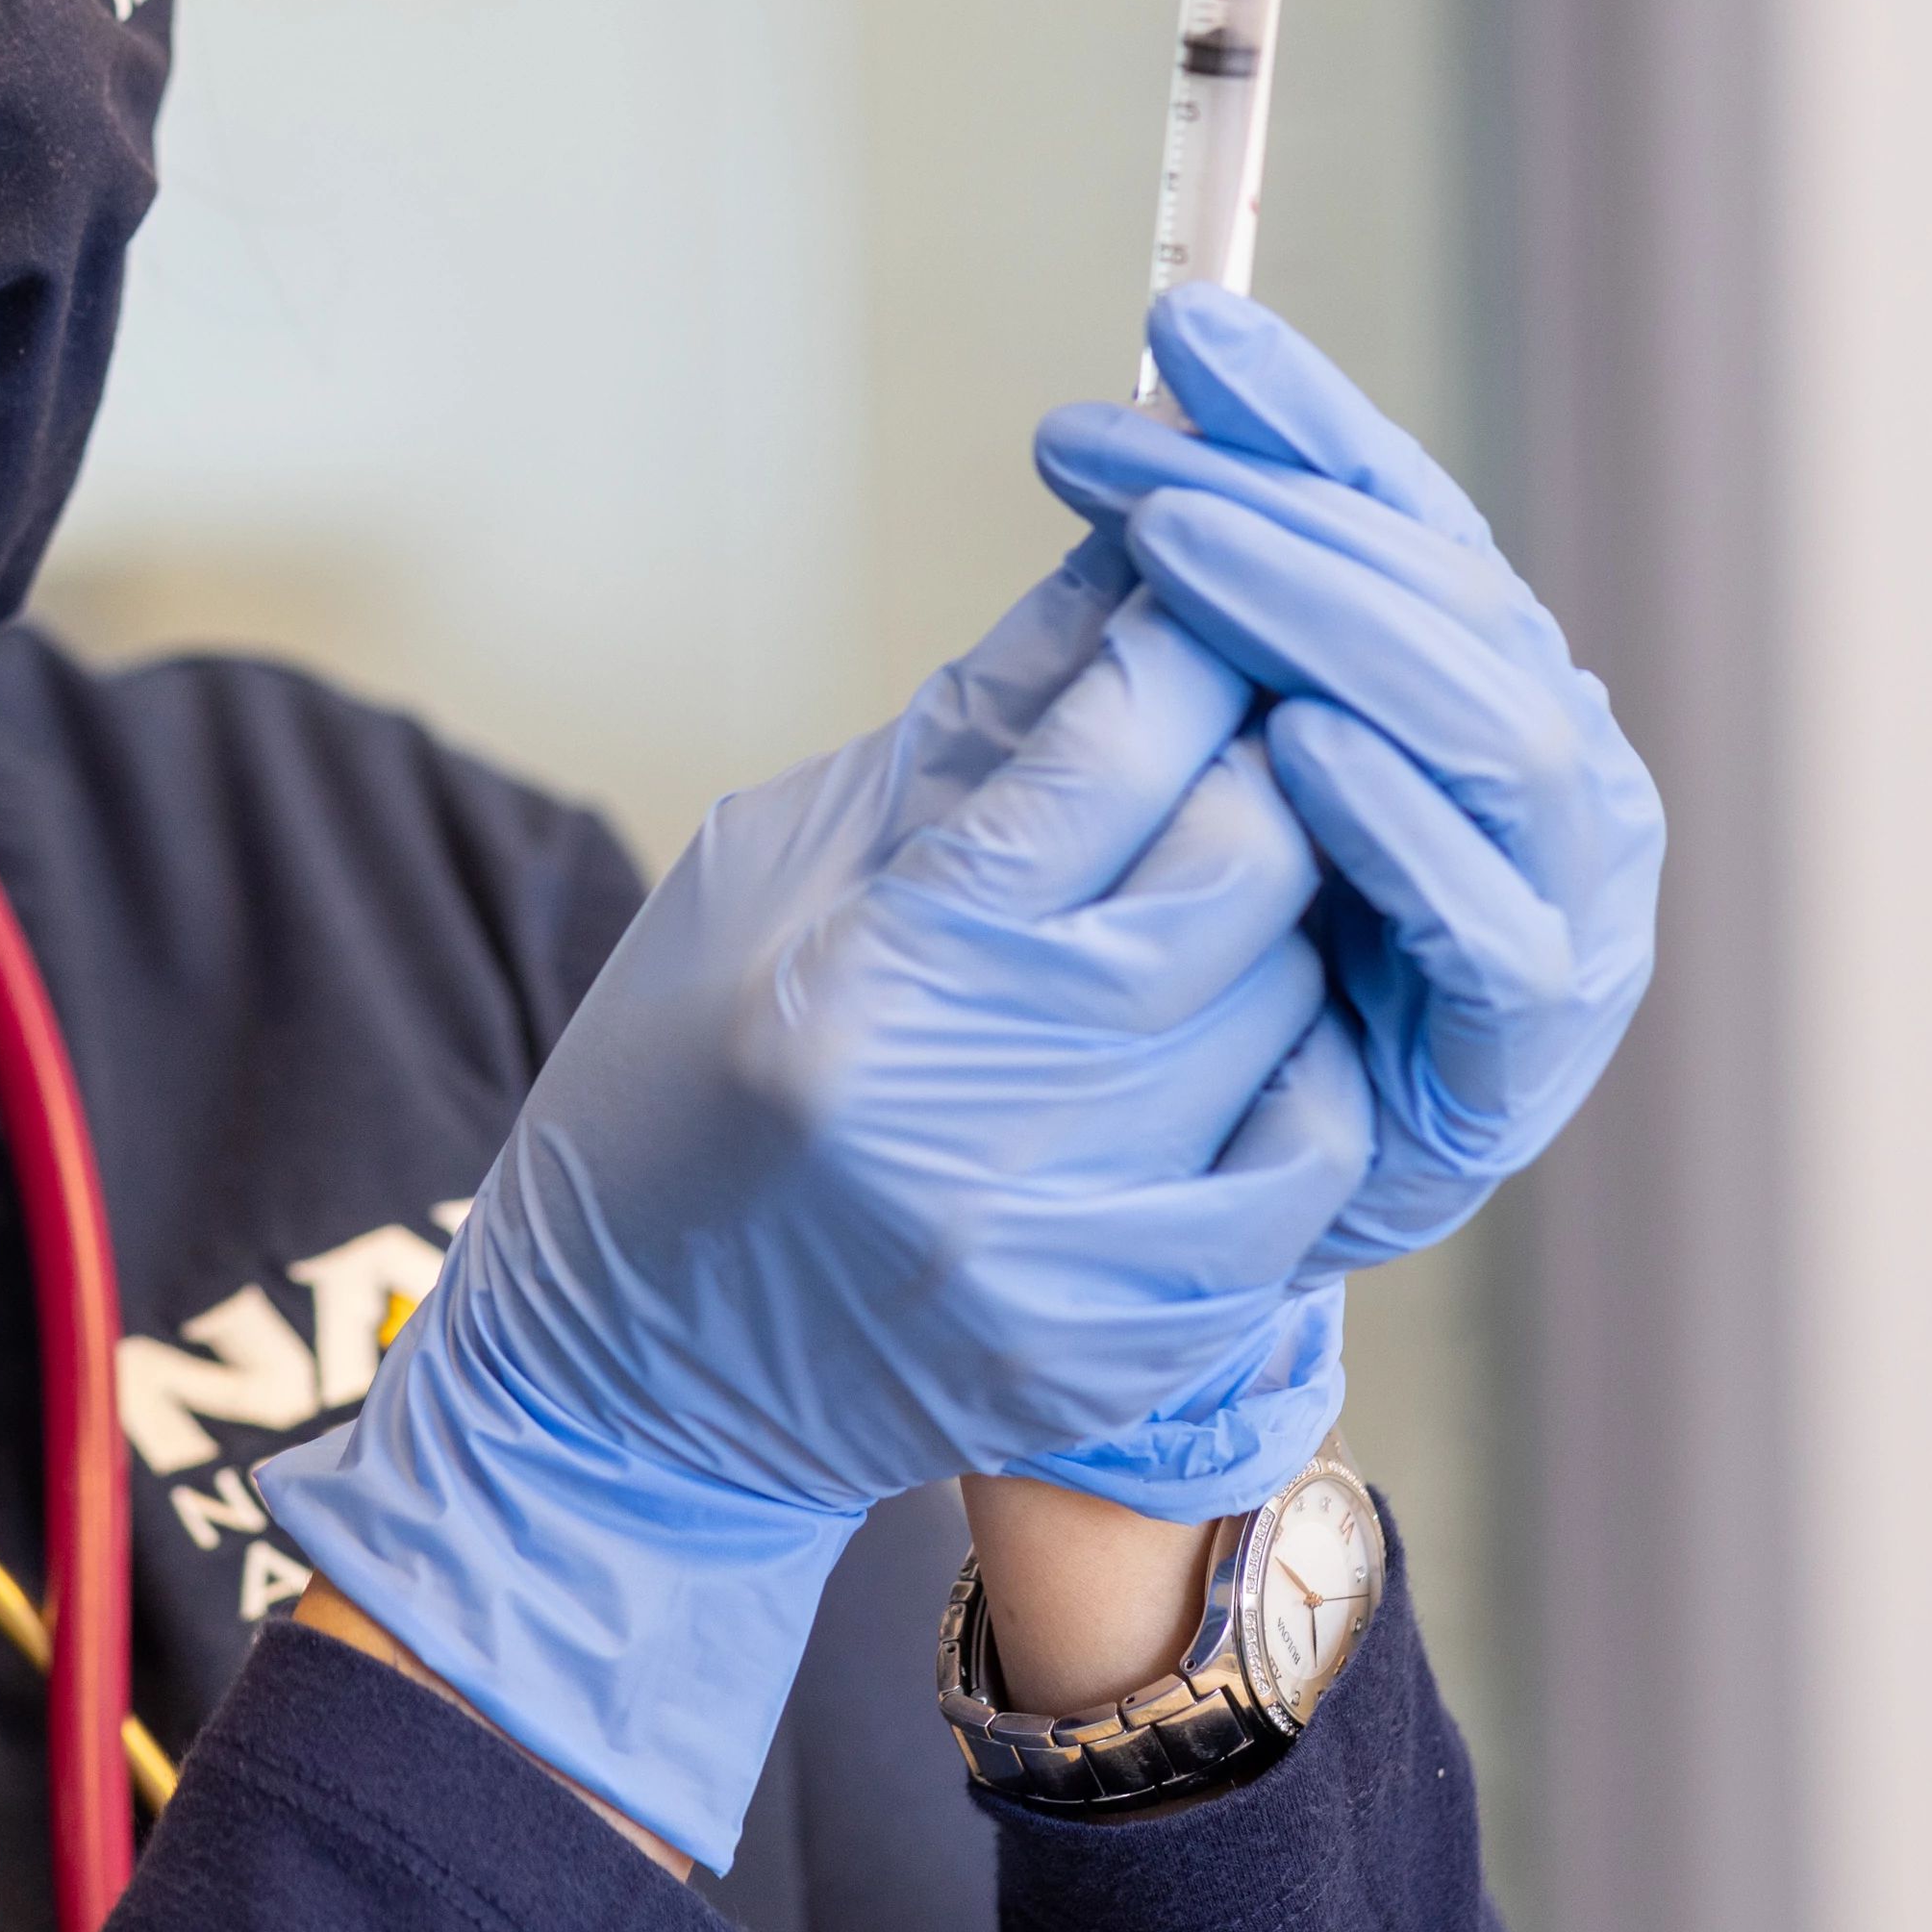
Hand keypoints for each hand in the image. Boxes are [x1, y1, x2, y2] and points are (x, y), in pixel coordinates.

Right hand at [253, 566, 1368, 1867]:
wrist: (621, 1378)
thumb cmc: (674, 1079)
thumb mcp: (769, 865)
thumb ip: (967, 728)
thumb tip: (1129, 553)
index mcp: (856, 987)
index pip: (1101, 760)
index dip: (1180, 642)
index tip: (1212, 574)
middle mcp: (972, 1132)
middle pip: (1242, 870)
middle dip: (1268, 751)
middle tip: (1264, 692)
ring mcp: (1063, 1259)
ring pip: (1296, 999)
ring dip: (1293, 903)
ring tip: (1252, 845)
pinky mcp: (1121, 1345)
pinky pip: (1309, 1155)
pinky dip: (1300, 1055)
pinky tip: (1248, 1010)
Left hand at [1038, 286, 1662, 1274]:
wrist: (1123, 1231)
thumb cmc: (1122, 972)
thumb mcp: (1111, 775)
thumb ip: (1146, 641)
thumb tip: (1124, 442)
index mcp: (1449, 690)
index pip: (1397, 515)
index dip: (1303, 418)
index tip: (1180, 330)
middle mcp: (1533, 777)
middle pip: (1450, 599)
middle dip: (1291, 502)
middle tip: (1135, 451)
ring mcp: (1555, 911)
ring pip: (1496, 731)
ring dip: (1341, 627)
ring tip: (1195, 547)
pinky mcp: (1519, 1061)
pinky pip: (1489, 930)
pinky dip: (1404, 830)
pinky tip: (1302, 750)